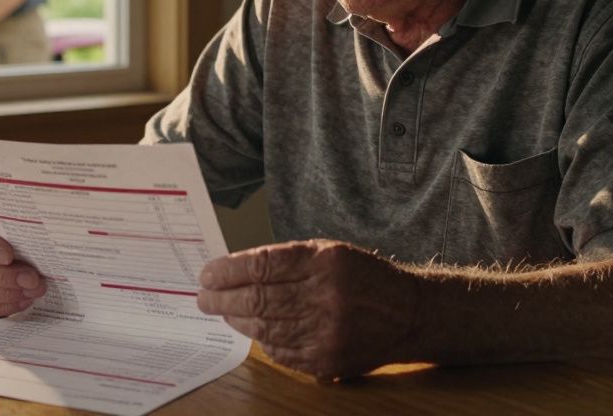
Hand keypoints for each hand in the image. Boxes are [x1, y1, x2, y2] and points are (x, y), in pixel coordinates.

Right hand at [0, 204, 45, 318]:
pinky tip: (24, 301)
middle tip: (32, 279)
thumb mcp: (11, 214)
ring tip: (33, 291)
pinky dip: (4, 307)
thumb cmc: (9, 222)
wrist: (6, 235)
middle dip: (3, 276)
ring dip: (7, 294)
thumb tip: (40, 233)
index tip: (8, 256)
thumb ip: (18, 221)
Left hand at [196, 239, 419, 379]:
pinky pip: (281, 351)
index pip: (262, 265)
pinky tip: (253, 330)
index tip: (208, 274)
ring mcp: (326, 332)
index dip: (228, 270)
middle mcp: (326, 296)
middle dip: (223, 297)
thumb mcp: (329, 252)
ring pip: (264, 327)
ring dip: (236, 319)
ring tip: (222, 311)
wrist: (408, 314)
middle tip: (203, 297)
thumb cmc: (363, 278)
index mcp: (325, 262)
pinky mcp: (326, 359)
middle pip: (258, 297)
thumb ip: (286, 260)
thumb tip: (236, 271)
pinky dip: (262, 340)